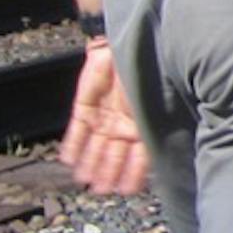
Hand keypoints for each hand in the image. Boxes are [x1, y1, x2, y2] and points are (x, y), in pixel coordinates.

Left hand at [60, 39, 148, 194]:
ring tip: (86, 182)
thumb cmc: (150, 68)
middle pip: (114, 154)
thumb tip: (164, 144)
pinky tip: (68, 161)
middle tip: (102, 191)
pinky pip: (76, 129)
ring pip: (95, 146)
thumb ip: (155, 121)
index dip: (133, 173)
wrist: (127, 41)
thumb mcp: (155, 98)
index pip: (140, 154)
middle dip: (108, 173)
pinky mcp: (84, 107)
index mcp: (144, 123)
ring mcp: (103, 116)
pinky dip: (72, 145)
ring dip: (91, 164)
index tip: (127, 190)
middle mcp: (123, 123)